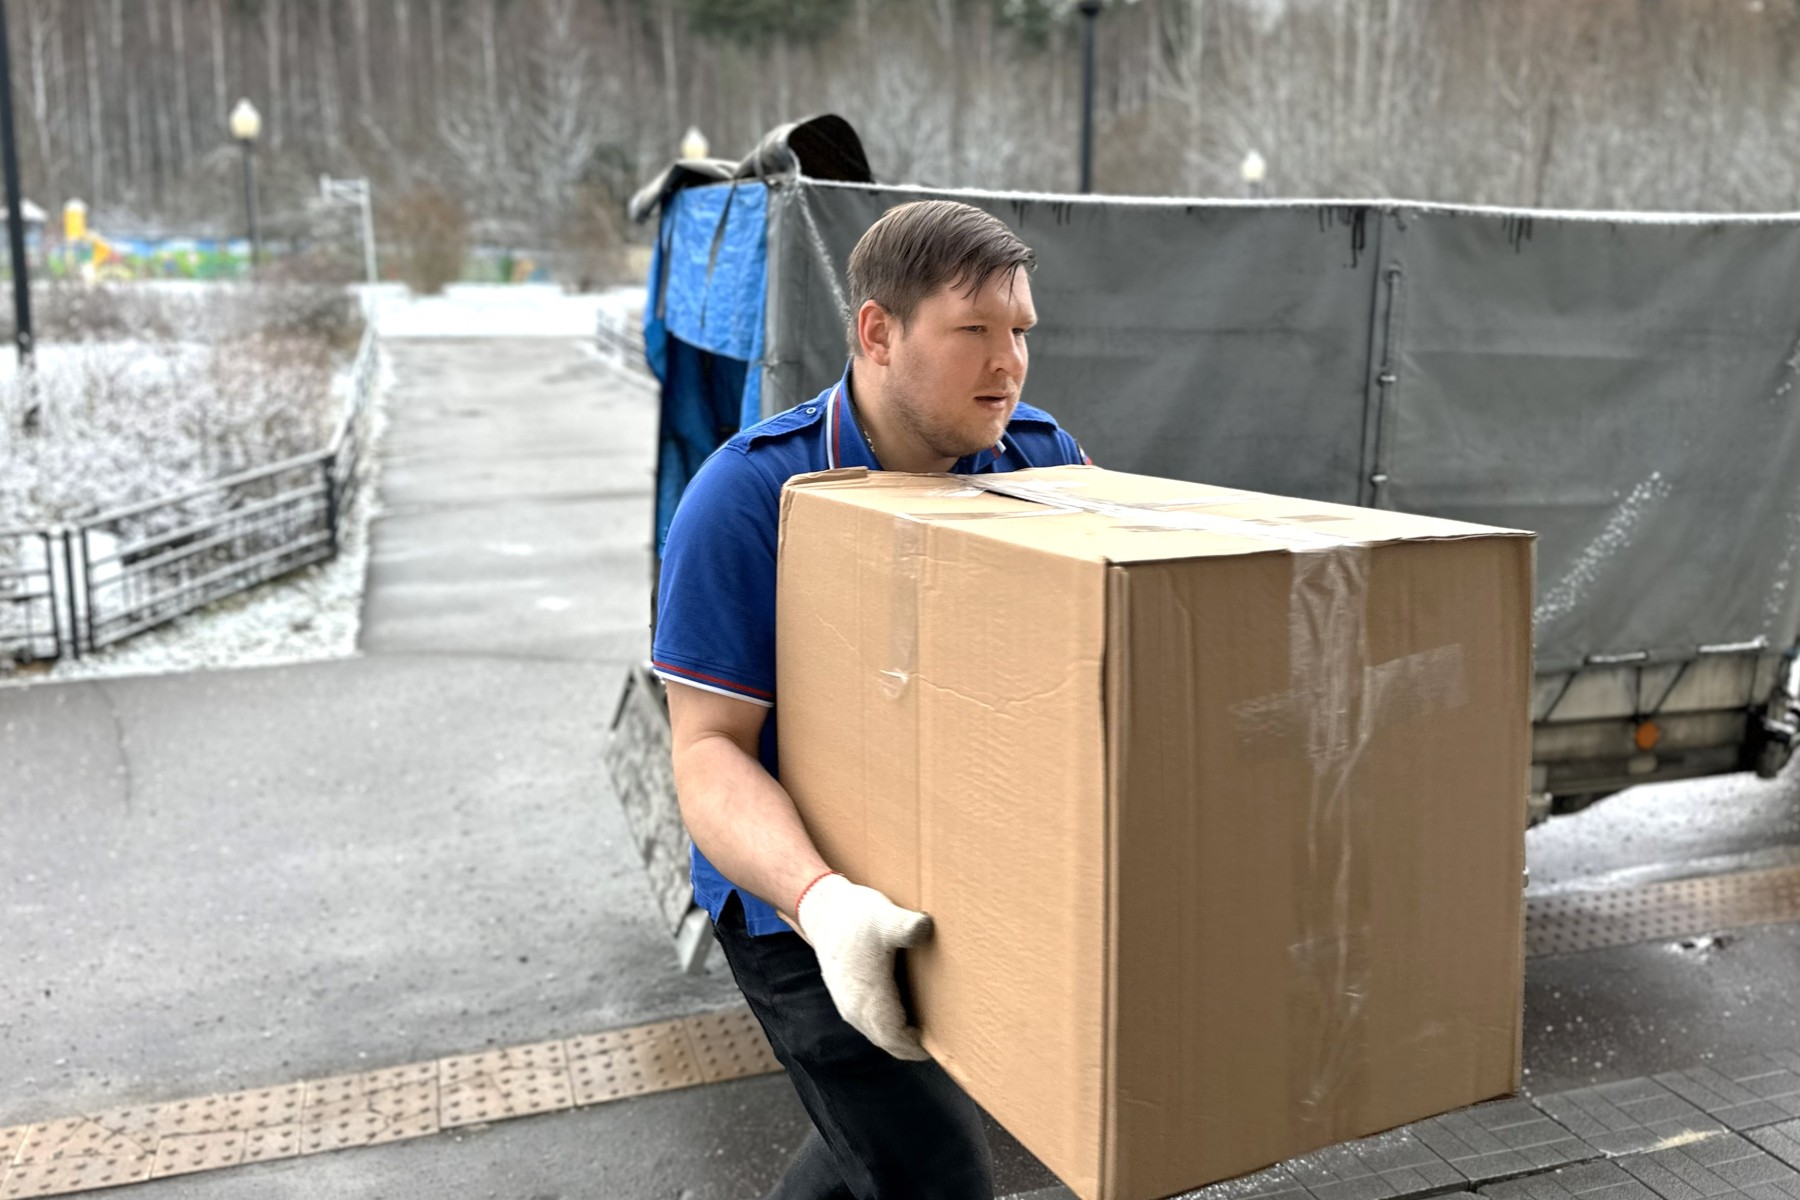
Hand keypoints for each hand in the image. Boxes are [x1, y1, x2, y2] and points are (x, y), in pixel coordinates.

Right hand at [796, 873, 933, 1060]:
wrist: (824, 912)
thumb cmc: (857, 917)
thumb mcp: (884, 917)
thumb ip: (906, 925)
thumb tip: (924, 926)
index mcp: (868, 997)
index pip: (894, 1037)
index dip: (915, 1047)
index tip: (938, 1047)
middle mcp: (855, 1008)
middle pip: (887, 1041)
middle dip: (910, 1046)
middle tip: (938, 1043)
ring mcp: (848, 1005)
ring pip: (877, 1034)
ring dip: (898, 1037)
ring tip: (923, 1032)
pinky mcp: (845, 998)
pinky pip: (870, 1023)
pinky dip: (887, 1027)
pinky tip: (902, 1014)